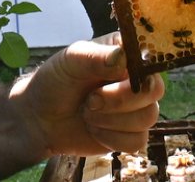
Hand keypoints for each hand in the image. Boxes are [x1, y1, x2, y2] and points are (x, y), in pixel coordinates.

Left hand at [11, 32, 164, 157]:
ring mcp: (136, 107)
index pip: (150, 56)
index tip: (115, 76)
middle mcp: (136, 79)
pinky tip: (94, 129)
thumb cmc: (56, 81)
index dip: (138, 70)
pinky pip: (138, 141)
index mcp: (126, 53)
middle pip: (154, 90)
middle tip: (91, 99)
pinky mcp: (131, 133)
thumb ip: (97, 57)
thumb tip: (123, 57)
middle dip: (119, 99)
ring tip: (88, 113)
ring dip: (112, 119)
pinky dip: (112, 138)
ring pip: (148, 117)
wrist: (40, 118)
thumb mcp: (71, 60)